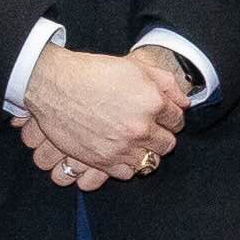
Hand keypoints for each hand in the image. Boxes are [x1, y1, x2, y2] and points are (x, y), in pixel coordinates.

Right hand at [21, 41, 183, 189]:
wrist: (55, 86)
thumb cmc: (93, 73)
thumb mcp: (134, 67)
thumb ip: (166, 83)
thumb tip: (184, 102)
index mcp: (152, 102)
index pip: (177, 120)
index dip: (171, 118)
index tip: (163, 117)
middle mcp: (141, 128)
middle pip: (167, 144)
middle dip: (161, 136)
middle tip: (149, 129)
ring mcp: (122, 147)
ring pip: (150, 161)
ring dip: (145, 152)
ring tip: (135, 142)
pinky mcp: (103, 161)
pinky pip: (128, 173)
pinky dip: (127, 165)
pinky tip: (121, 152)